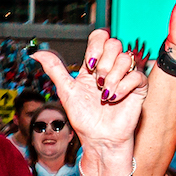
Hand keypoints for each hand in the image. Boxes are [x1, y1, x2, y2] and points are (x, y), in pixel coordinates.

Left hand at [31, 30, 146, 152]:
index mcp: (95, 64)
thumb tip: (37, 53)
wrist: (99, 138)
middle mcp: (111, 67)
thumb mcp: (66, 90)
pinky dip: (123, 87)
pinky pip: (136, 75)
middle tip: (98, 83)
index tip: (90, 64)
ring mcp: (125, 76)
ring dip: (112, 78)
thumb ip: (54, 69)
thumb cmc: (84, 118)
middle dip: (104, 64)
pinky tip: (115, 98)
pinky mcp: (138, 88)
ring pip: (125, 58)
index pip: (100, 37)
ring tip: (106, 95)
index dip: (95, 46)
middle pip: (114, 44)